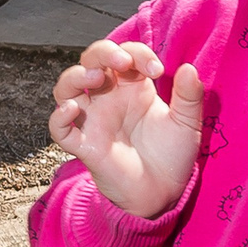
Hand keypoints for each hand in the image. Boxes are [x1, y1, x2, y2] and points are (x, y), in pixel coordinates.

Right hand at [49, 40, 203, 218]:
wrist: (164, 193)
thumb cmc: (171, 155)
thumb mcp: (187, 123)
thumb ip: (189, 96)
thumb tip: (188, 68)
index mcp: (132, 87)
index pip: (126, 55)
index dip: (138, 54)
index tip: (158, 71)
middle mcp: (108, 98)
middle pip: (90, 61)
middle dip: (102, 53)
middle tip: (123, 62)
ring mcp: (93, 120)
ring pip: (66, 88)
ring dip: (76, 76)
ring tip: (95, 77)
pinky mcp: (84, 145)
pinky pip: (59, 129)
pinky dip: (59, 118)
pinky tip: (72, 109)